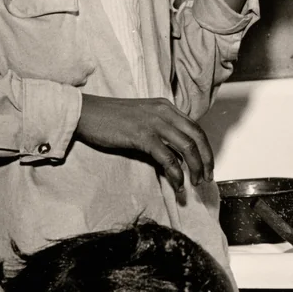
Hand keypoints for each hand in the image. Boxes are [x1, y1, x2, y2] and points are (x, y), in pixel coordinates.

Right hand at [76, 94, 212, 197]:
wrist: (85, 113)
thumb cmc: (110, 119)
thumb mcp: (142, 118)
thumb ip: (161, 129)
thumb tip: (177, 153)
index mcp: (166, 107)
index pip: (195, 127)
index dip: (205, 148)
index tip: (207, 165)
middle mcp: (164, 112)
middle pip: (197, 137)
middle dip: (206, 160)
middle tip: (206, 178)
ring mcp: (154, 123)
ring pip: (187, 147)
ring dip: (195, 168)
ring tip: (194, 184)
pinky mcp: (142, 135)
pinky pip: (167, 158)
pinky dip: (176, 173)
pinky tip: (177, 185)